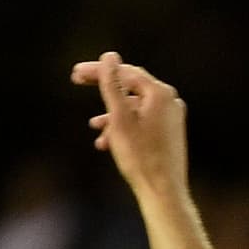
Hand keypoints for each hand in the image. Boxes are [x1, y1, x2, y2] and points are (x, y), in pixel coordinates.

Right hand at [70, 50, 187, 198]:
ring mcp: (172, 118)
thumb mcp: (119, 117)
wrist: (163, 192)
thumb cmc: (140, 157)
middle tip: (78, 83)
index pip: (124, 72)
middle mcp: (170, 101)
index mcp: (160, 93)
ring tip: (94, 127)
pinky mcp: (170, 133)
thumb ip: (112, 84)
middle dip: (104, 89)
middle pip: (130, 87)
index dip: (98, 70)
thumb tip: (109, 56)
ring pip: (134, 108)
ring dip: (112, 115)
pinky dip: (124, 128)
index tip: (76, 74)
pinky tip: (108, 142)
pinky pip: (142, 122)